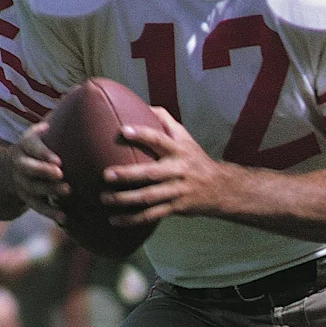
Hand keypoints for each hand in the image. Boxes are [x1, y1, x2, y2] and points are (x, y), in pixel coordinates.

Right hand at [11, 121, 69, 223]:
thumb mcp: (42, 130)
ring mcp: (22, 182)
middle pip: (28, 168)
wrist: (10, 168)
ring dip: (49, 191)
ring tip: (66, 192)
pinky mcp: (27, 198)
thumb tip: (80, 89)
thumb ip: (57, 116)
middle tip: (60, 174)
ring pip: (32, 188)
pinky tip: (64, 219)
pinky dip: (50, 212)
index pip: (31, 146)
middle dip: (42, 171)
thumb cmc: (37, 145)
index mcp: (25, 144)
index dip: (43, 152)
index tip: (57, 159)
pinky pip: (37, 206)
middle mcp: (20, 163)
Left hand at [100, 108, 222, 223]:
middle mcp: (178, 170)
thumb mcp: (186, 138)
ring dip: (125, 199)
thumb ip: (165, 121)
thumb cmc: (195, 159)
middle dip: (128, 174)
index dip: (142, 134)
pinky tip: (115, 220)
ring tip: (104, 198)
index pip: (159, 139)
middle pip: (151, 173)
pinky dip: (133, 219)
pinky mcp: (175, 208)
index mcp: (178, 150)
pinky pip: (152, 215)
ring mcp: (177, 191)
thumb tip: (143, 106)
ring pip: (149, 197)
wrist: (220, 188)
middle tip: (106, 174)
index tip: (123, 131)